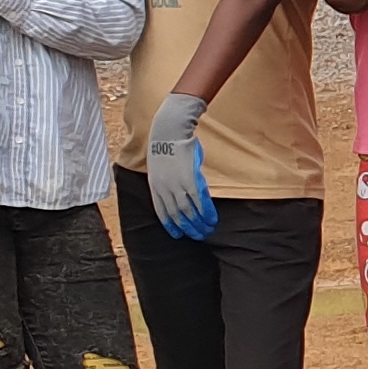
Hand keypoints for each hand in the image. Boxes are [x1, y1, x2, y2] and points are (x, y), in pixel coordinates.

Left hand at [145, 90, 216, 240]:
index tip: (178, 235)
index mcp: (155, 187)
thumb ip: (167, 181)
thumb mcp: (160, 167)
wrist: (169, 132)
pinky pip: (199, 201)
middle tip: (198, 236)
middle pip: (177, 214)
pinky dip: (206, 212)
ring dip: (199, 223)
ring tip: (208, 230)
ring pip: (189, 211)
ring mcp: (177, 186)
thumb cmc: (166, 146)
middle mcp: (165, 189)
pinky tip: (212, 219)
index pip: (162, 212)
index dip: (170, 225)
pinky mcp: (191, 180)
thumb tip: (179, 191)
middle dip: (188, 228)